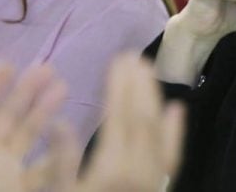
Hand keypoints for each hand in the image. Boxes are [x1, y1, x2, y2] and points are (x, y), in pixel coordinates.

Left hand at [0, 63, 67, 191]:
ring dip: (45, 111)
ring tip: (63, 86)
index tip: (8, 64)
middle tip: (48, 68)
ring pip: (26, 136)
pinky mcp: (20, 189)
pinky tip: (65, 131)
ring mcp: (2, 174)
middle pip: (6, 117)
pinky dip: (56, 152)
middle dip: (26, 91)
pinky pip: (42, 169)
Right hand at [73, 54, 184, 191]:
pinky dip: (175, 129)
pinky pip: (172, 153)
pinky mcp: (164, 183)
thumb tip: (57, 120)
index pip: (118, 117)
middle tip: (135, 56)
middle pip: (141, 118)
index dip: (119, 86)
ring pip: (157, 130)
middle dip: (138, 84)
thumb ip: (63, 159)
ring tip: (148, 71)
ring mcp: (155, 175)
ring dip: (154, 98)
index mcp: (112, 167)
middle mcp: (138, 167)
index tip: (119, 60)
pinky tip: (177, 107)